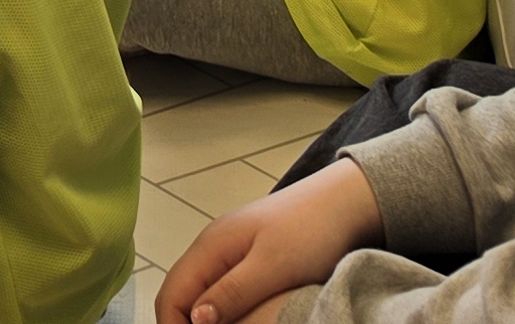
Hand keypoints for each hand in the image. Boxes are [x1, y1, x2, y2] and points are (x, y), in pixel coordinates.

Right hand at [160, 157, 382, 323]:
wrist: (342, 203)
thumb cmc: (310, 231)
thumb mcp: (273, 267)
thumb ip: (232, 292)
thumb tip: (194, 319)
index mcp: (210, 247)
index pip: (171, 293)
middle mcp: (211, 248)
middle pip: (179, 294)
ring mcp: (227, 252)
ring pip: (197, 293)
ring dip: (200, 321)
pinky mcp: (246, 258)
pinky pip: (217, 289)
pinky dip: (218, 312)